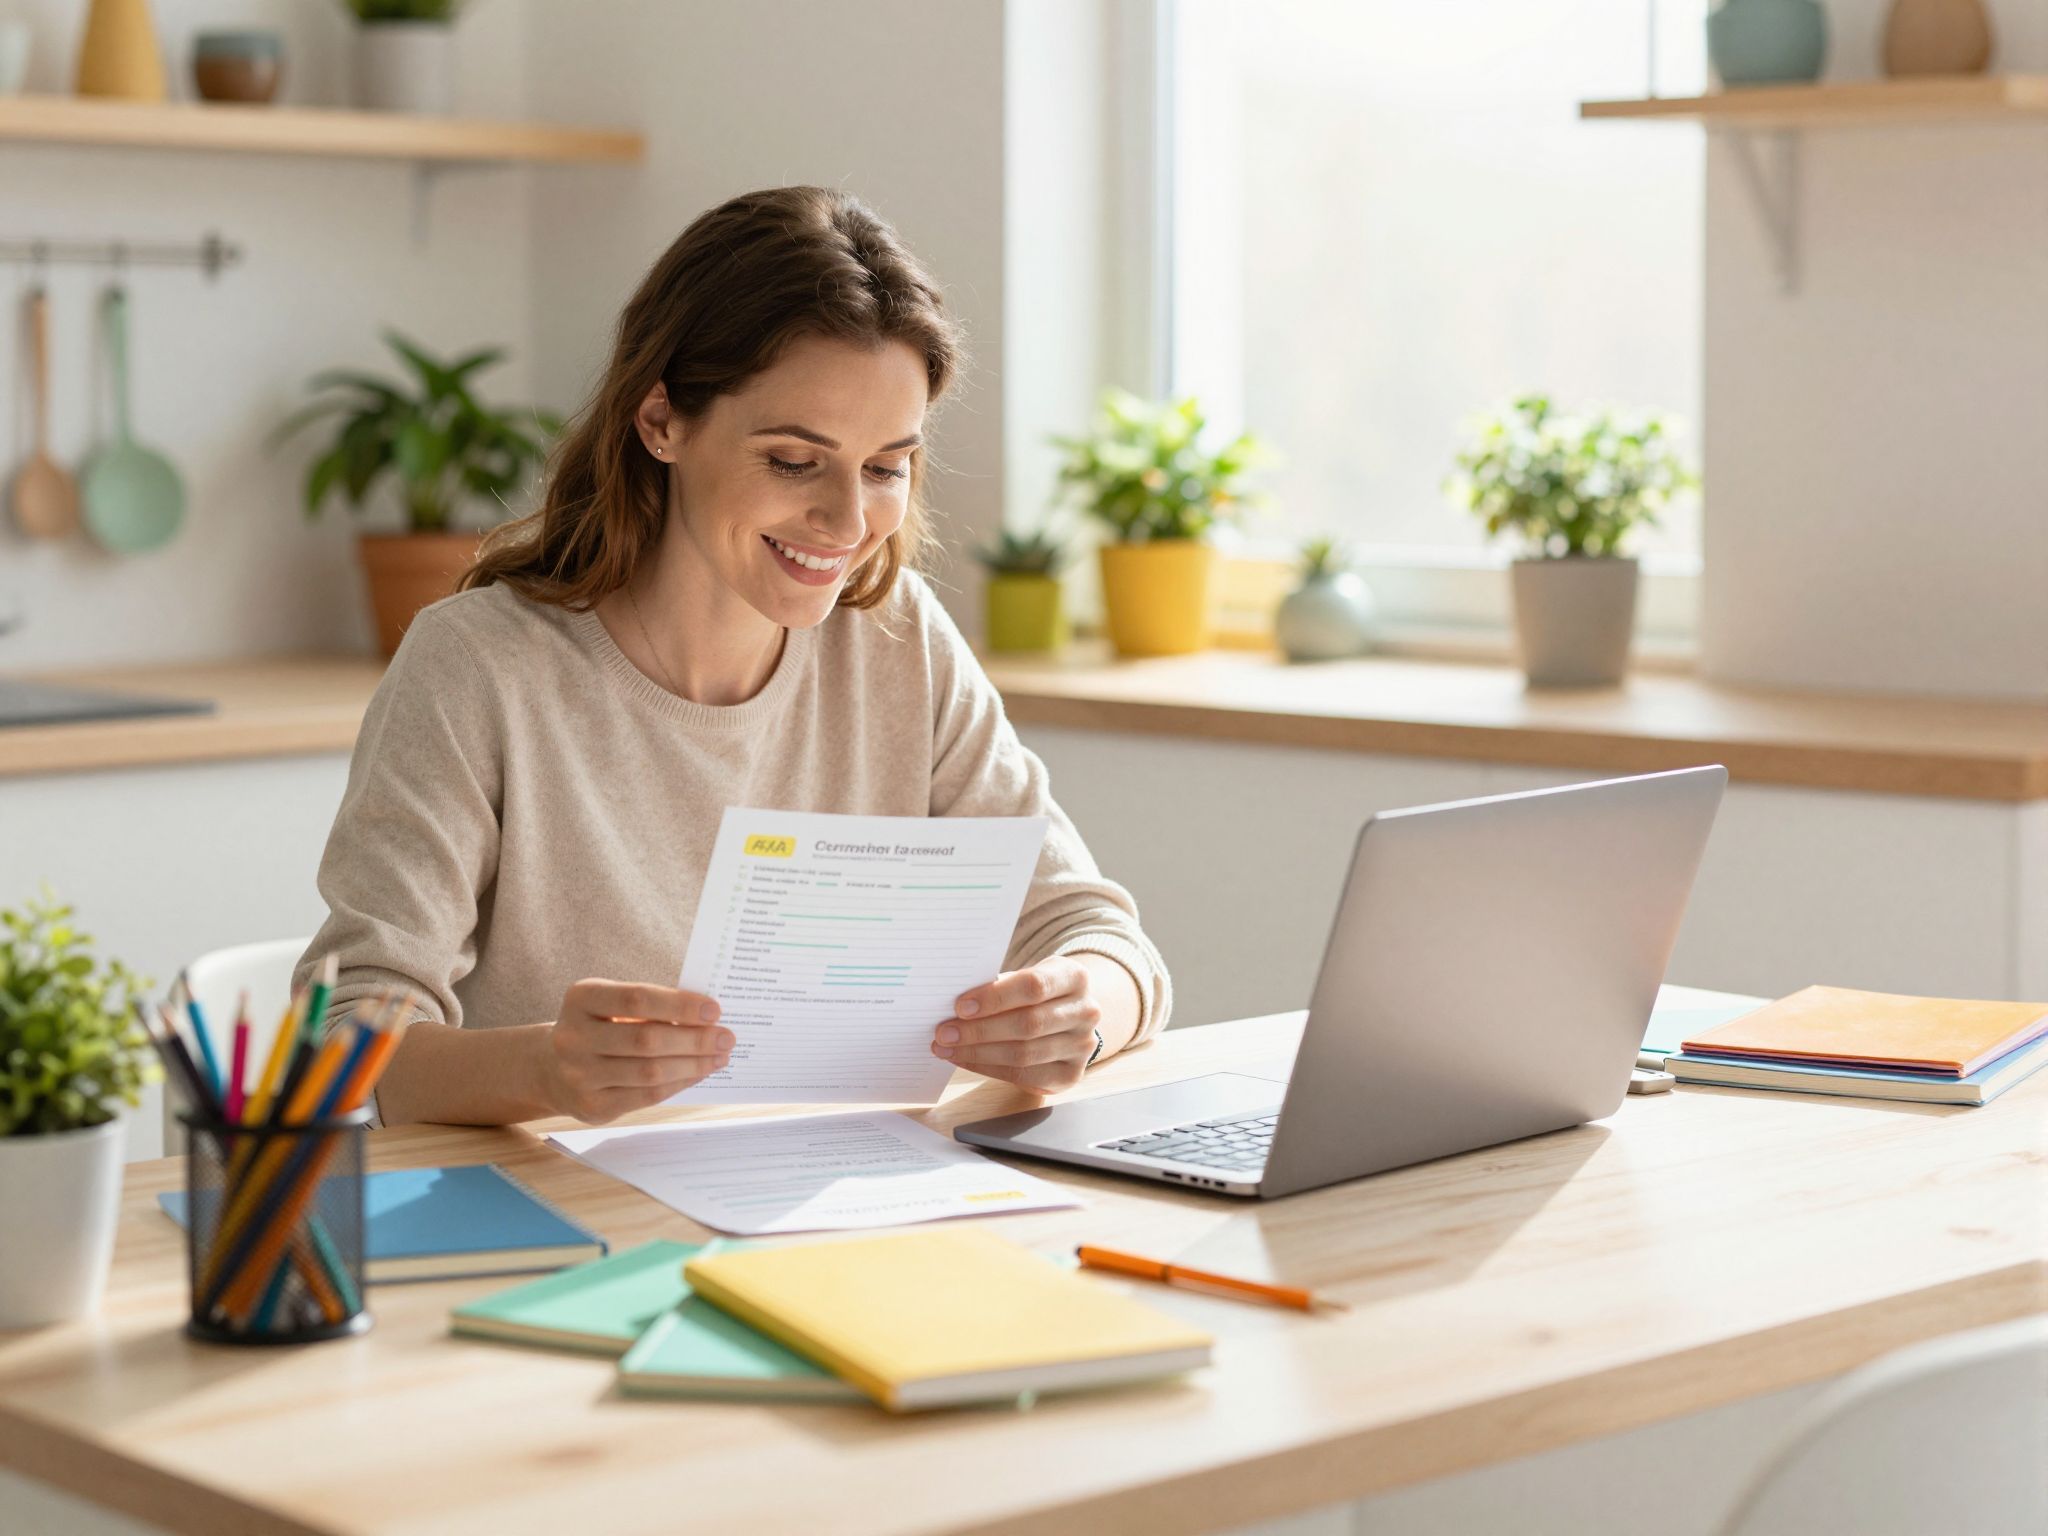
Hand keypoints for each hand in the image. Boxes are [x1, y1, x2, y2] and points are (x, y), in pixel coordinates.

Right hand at [538, 979, 731, 1123]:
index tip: (714, 1009)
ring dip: (693, 1064)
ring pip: (650, 1072)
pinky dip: (680, 1083)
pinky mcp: (592, 1106)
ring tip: (719, 1056)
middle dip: (694, 1039)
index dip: (679, 1005)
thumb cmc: (597, 1027)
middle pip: (646, 1040)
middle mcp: (573, 1037)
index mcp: (581, 998)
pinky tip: (699, 1073)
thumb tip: (707, 1017)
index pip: (636, 998)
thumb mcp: (610, 1004)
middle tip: (727, 1037)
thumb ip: (650, 1005)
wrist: (550, 1067)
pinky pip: (647, 1096)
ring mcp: (579, 1075)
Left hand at [933, 958, 1102, 1092]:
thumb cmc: (1038, 993)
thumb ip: (999, 986)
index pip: (1034, 986)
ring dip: (979, 1053)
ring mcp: (1082, 1046)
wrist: (1071, 1016)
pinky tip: (966, 1060)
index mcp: (1075, 977)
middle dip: (979, 1030)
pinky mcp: (1071, 1074)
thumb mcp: (1026, 977)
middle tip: (944, 1032)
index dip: (995, 997)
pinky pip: (1025, 1076)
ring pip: (1024, 1054)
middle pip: (1028, 1024)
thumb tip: (955, 1006)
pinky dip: (989, 1069)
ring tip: (948, 1048)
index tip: (960, 1006)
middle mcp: (1085, 1011)